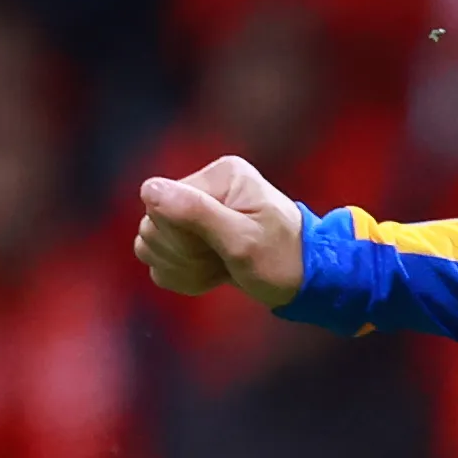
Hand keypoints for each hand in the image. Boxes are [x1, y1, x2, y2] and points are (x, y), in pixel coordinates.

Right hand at [135, 154, 308, 310]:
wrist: (309, 282)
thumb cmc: (284, 260)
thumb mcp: (243, 240)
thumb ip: (196, 213)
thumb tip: (149, 189)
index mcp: (219, 176)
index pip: (158, 204)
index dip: (179, 238)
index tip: (215, 250)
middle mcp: (204, 187)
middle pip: (151, 226)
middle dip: (184, 256)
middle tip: (223, 261)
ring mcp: (195, 211)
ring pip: (150, 244)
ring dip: (184, 268)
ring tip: (221, 268)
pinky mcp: (191, 234)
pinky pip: (160, 258)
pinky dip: (184, 275)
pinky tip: (213, 275)